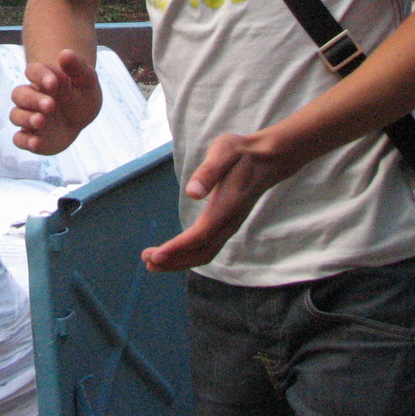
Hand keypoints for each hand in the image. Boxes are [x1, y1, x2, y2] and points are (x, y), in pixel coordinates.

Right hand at [9, 49, 101, 155]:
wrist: (81, 118)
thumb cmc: (81, 95)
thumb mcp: (86, 80)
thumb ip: (77, 67)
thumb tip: (65, 53)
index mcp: (43, 79)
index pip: (32, 71)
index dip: (39, 75)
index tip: (54, 82)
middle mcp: (32, 98)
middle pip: (19, 94)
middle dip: (33, 99)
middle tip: (51, 105)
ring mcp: (29, 117)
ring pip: (15, 115)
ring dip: (26, 118)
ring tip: (42, 121)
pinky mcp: (31, 136)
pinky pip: (19, 138)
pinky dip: (24, 141)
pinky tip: (36, 142)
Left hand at [141, 131, 287, 271]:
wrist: (267, 159)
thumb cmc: (240, 153)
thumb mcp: (223, 152)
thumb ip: (209, 172)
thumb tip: (193, 193)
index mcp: (226, 206)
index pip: (199, 236)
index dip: (177, 248)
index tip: (155, 255)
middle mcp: (229, 222)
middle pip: (201, 252)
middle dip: (174, 260)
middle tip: (147, 261)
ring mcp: (229, 226)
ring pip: (204, 253)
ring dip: (179, 261)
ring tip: (152, 263)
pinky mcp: (226, 225)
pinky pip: (207, 247)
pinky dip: (188, 254)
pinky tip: (173, 253)